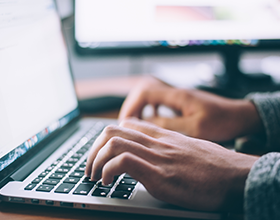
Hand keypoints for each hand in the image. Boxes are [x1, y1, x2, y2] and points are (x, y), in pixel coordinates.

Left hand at [86, 118, 258, 210]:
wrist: (235, 176)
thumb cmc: (214, 165)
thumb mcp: (188, 148)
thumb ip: (168, 147)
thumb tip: (155, 155)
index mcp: (162, 136)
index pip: (126, 124)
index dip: (107, 137)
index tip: (101, 153)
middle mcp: (156, 142)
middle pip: (112, 130)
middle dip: (93, 149)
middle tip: (90, 166)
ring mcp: (157, 157)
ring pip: (113, 143)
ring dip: (95, 160)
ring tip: (95, 176)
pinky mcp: (159, 175)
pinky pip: (123, 162)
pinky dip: (108, 171)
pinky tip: (108, 182)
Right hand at [119, 77, 263, 141]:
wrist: (239, 116)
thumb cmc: (222, 121)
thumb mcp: (195, 128)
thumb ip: (169, 125)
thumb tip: (146, 123)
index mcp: (177, 96)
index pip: (145, 92)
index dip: (132, 106)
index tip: (126, 122)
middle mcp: (175, 93)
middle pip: (143, 91)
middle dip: (132, 106)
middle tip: (126, 124)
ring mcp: (178, 97)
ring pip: (150, 96)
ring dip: (139, 108)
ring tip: (134, 123)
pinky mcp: (181, 102)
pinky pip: (158, 102)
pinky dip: (149, 110)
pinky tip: (150, 120)